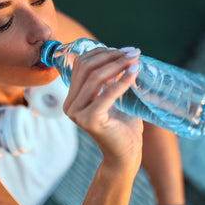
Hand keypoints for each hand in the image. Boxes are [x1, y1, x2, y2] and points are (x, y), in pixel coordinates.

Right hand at [63, 47, 142, 167]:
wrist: (125, 154)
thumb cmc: (121, 125)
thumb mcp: (111, 97)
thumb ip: (109, 79)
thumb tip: (118, 53)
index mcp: (71, 98)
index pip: (80, 66)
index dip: (100, 53)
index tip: (122, 50)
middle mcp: (70, 105)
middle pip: (86, 68)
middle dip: (110, 56)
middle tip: (132, 52)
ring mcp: (77, 113)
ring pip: (95, 78)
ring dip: (117, 65)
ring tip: (134, 59)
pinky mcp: (90, 120)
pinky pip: (107, 93)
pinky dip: (123, 80)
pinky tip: (135, 72)